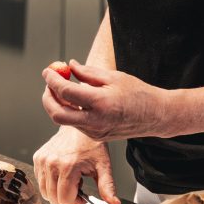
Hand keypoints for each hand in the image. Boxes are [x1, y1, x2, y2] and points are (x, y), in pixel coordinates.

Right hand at [32, 126, 120, 203]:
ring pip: (45, 192)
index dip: (76, 203)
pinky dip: (50, 182)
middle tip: (78, 184)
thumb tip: (114, 203)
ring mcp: (42, 160)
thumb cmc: (92, 143)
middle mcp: (52, 163)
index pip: (65, 200)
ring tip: (70, 177)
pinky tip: (61, 172)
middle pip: (54, 199)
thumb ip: (107, 187)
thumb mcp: (103, 166)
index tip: (83, 196)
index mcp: (68, 166)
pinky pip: (40, 181)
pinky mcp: (37, 157)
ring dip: (58, 191)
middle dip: (67, 197)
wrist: (80, 123)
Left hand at [41, 61, 169, 141]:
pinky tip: (75, 99)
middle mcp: (95, 121)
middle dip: (48, 97)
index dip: (53, 80)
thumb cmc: (138, 93)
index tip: (48, 71)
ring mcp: (95, 132)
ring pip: (65, 120)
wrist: (155, 115)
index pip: (66, 92)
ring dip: (57, 103)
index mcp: (100, 103)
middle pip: (57, 113)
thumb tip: (70, 66)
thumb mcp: (113, 77)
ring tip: (62, 87)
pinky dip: (69, 110)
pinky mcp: (96, 137)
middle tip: (50, 83)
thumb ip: (88, 72)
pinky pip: (76, 123)